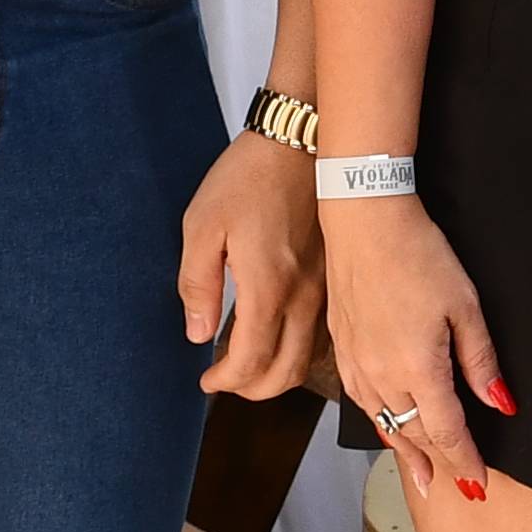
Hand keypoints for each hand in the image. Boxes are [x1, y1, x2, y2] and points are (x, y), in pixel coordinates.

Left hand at [179, 130, 327, 399]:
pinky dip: (300, 353)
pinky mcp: (334, 280)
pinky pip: (323, 337)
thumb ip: (197, 285)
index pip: (250, 363)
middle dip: (252, 389)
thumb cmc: (249, 178)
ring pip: (309, 360)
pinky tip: (279, 340)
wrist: (302, 142)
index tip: (207, 380)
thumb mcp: (202, 226)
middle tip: (226, 380)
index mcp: (267, 288)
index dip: (225, 382)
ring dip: (279, 375)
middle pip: (284, 374)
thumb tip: (197, 334)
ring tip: (250, 365)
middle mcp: (303, 298)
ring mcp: (325, 291)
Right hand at [320, 199, 509, 504]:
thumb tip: (501, 404)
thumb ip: (481, 361)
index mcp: (418, 368)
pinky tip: (385, 426)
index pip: (446, 432)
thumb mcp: (464, 306)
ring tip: (421, 474)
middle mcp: (383, 375)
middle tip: (454, 490)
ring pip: (385, 421)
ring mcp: (357, 363)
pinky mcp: (342, 347)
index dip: (465, 460)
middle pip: (414, 433)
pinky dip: (379, 421)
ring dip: (406, 449)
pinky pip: (362, 400)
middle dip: (438, 464)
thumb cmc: (417, 253)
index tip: (479, 484)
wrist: (363, 219)